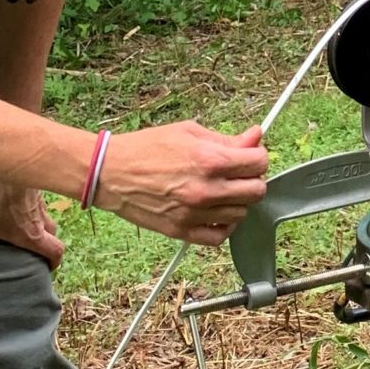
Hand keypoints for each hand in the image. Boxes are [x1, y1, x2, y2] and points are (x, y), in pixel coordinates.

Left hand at [0, 181, 64, 273]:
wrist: (10, 159)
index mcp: (31, 233)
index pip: (55, 251)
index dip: (53, 261)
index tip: (47, 269)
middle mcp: (39, 217)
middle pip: (53, 234)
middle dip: (47, 242)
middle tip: (35, 249)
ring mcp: (38, 200)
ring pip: (46, 214)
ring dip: (39, 222)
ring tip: (24, 225)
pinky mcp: (32, 184)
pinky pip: (36, 198)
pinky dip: (30, 203)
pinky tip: (14, 200)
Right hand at [95, 121, 269, 246]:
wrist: (110, 172)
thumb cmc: (146, 148)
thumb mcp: (189, 132)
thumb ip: (226, 139)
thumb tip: (255, 137)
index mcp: (209, 160)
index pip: (259, 163)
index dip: (258, 156)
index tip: (250, 155)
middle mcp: (205, 190)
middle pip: (256, 191)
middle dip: (252, 179)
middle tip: (239, 173)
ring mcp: (194, 213)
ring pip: (242, 214)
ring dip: (238, 201)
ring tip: (223, 190)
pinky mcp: (182, 231)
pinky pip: (219, 236)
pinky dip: (224, 225)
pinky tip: (216, 212)